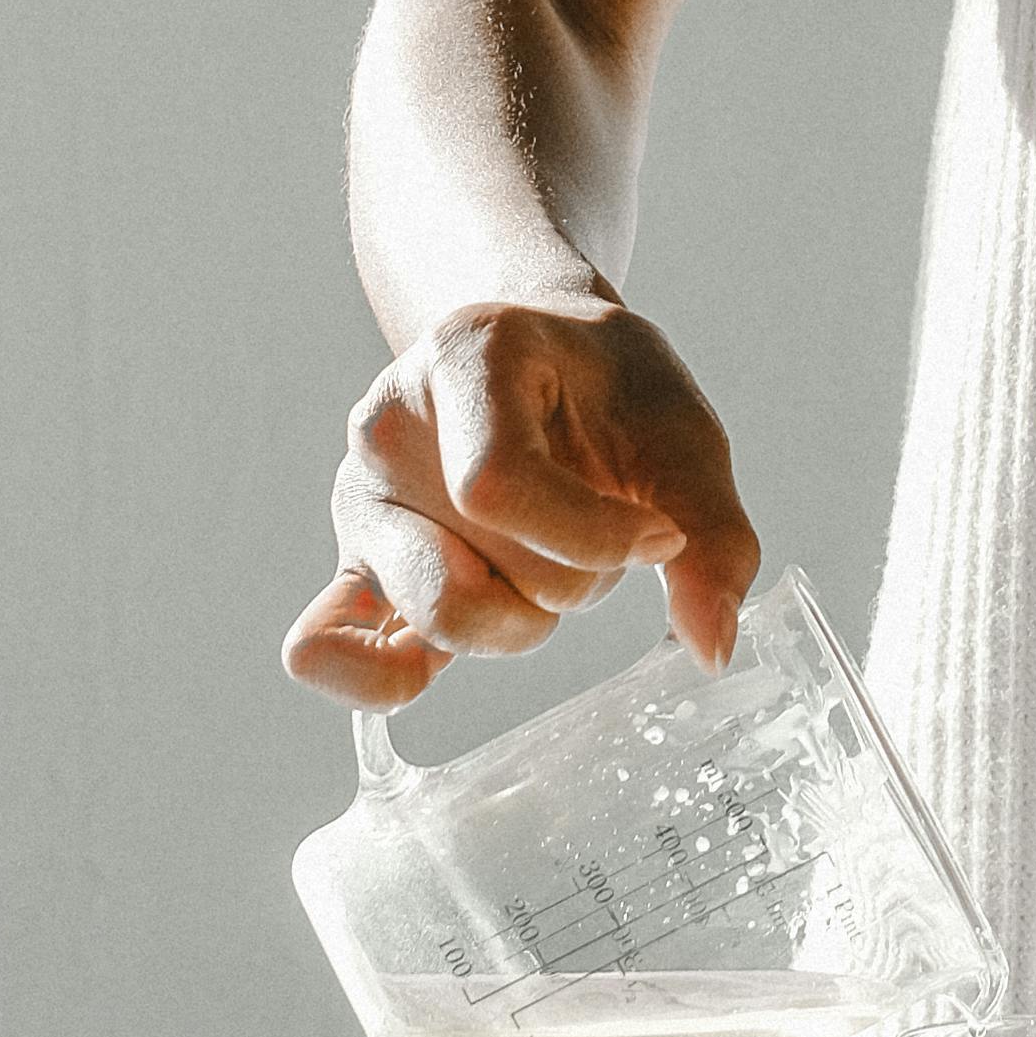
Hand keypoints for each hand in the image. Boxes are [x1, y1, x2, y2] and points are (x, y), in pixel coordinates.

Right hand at [284, 297, 759, 698]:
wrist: (552, 361)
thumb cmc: (613, 393)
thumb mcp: (681, 436)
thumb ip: (713, 536)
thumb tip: (711, 649)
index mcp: (464, 357)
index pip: (496, 487)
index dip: (594, 537)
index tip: (661, 535)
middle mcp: (388, 425)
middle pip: (470, 573)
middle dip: (567, 583)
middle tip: (592, 529)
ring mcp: (364, 499)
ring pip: (437, 617)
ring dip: (522, 616)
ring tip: (540, 556)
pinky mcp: (356, 563)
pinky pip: (322, 645)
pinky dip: (371, 680)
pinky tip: (423, 676)